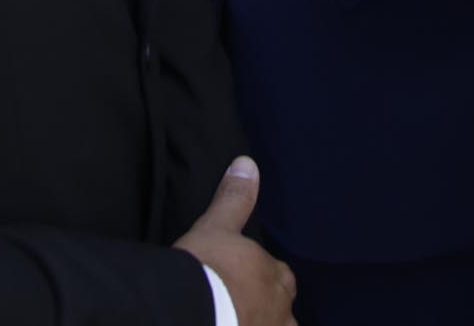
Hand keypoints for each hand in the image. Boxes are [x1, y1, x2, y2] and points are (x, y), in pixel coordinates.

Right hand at [173, 157, 296, 325]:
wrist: (192, 313)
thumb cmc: (205, 272)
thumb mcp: (215, 228)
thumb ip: (233, 200)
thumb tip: (247, 163)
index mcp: (273, 275)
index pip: (280, 275)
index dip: (264, 277)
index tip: (246, 279)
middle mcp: (279, 310)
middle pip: (281, 307)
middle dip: (267, 305)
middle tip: (242, 305)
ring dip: (262, 323)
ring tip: (241, 320)